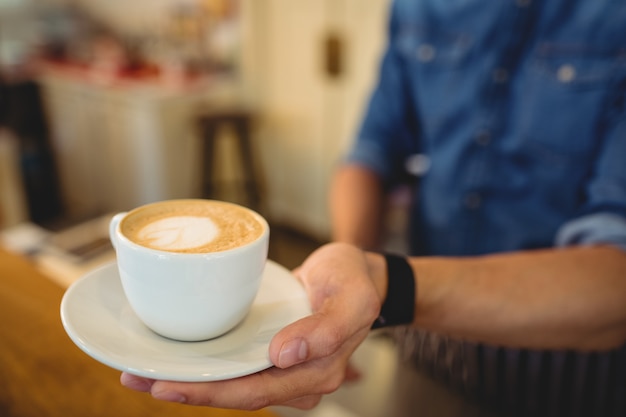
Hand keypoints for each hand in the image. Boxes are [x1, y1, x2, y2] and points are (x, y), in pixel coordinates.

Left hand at [121, 242, 383, 409]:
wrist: (358, 275)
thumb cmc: (354, 283)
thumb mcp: (351, 298)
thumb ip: (326, 329)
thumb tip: (284, 355)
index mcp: (315, 372)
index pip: (255, 392)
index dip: (210, 393)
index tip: (167, 386)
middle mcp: (295, 379)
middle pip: (234, 393)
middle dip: (186, 391)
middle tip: (137, 378)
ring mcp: (283, 368)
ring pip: (231, 383)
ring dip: (189, 381)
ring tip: (143, 370)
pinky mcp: (272, 353)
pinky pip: (235, 366)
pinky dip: (205, 365)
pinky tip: (178, 358)